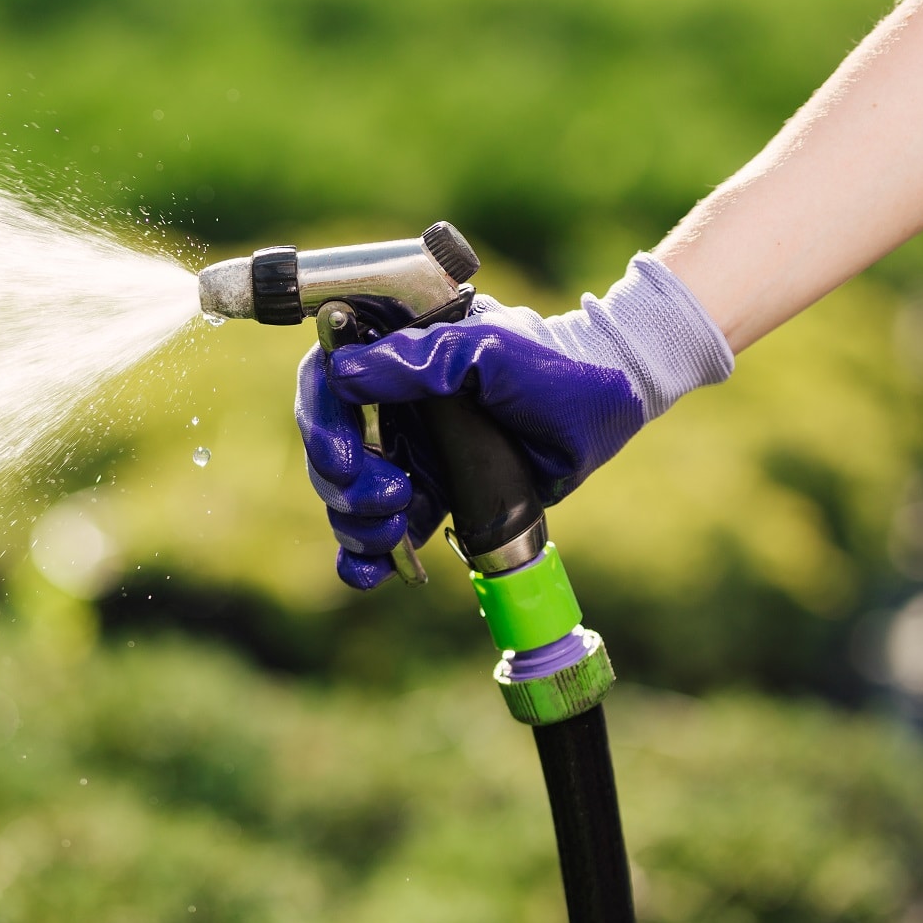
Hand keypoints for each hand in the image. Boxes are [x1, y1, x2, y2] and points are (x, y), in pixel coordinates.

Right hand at [295, 255, 731, 588]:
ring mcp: (405, 451)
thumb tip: (345, 374)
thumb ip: (417, 361)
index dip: (321, 420)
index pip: (324, 380)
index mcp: (394, 358)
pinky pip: (377, 531)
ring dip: (354, 521)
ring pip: (345, 493)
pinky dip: (363, 555)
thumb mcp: (485, 352)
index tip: (345, 460)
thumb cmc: (549, 368)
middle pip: (329, 444)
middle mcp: (389, 404)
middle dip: (342, 482)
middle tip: (391, 498)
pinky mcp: (427, 495)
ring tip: (397, 529)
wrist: (601, 411)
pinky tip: (371, 570)